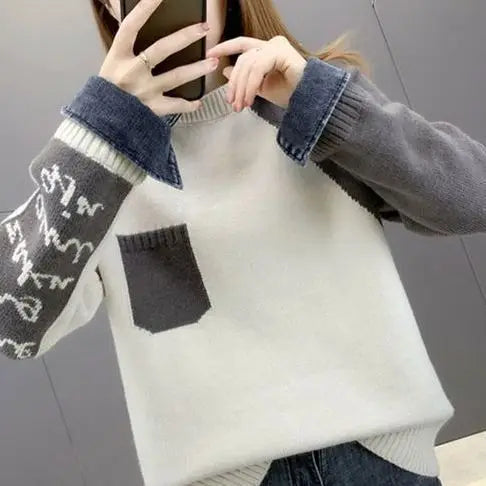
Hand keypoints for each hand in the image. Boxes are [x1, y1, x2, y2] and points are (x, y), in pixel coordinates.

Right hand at [98, 0, 218, 115]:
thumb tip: (140, 25)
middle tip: (204, 28)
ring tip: (213, 62)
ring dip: (197, 69)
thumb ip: (127, 47)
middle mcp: (131, 72)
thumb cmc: (109, 91)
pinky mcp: (152, 109)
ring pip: (176, 76)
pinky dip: (188, 105)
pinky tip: (198, 101)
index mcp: (117, 56)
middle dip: (185, 37)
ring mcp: (143, 91)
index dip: (145, 8)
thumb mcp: (112, 64)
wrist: (102, 123)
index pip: (131, 26)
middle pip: (162, 49)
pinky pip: (175, 105)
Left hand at [206, 35, 306, 111]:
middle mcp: (270, 44)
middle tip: (231, 103)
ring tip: (241, 105)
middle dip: (234, 83)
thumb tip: (226, 71)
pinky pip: (258, 67)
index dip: (224, 48)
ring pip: (248, 64)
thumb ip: (244, 79)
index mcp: (265, 51)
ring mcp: (276, 46)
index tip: (210, 55)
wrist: (307, 101)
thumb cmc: (289, 95)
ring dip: (241, 88)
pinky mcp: (281, 51)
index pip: (241, 45)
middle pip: (242, 59)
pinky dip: (251, 85)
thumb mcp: (260, 88)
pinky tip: (250, 99)